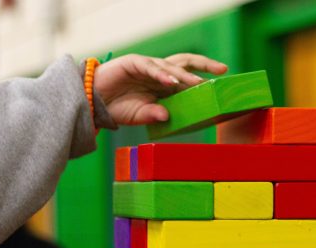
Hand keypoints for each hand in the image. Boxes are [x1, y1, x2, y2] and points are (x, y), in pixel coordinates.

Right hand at [94, 53, 227, 124]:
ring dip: (185, 75)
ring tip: (197, 83)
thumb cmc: (117, 108)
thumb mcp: (140, 115)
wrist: (92, 101)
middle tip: (223, 70)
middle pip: (186, 63)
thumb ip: (153, 115)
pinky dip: (162, 74)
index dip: (203, 80)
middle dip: (205, 65)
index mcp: (163, 84)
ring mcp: (147, 66)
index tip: (221, 86)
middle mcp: (159, 73)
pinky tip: (172, 82)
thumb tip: (167, 117)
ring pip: (171, 65)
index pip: (188, 78)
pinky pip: (151, 67)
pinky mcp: (134, 63)